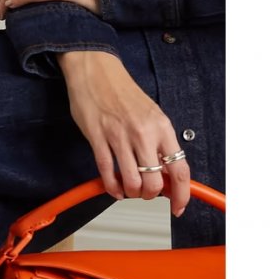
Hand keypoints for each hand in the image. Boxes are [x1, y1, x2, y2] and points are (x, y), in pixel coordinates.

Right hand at [57, 51, 190, 216]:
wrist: (96, 72)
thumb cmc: (122, 93)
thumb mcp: (151, 115)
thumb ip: (158, 143)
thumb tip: (165, 172)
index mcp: (161, 127)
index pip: (179, 169)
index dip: (181, 194)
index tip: (179, 206)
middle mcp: (144, 134)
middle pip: (155, 182)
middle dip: (149, 195)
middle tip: (144, 193)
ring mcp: (120, 137)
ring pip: (131, 182)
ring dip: (130, 193)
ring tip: (127, 189)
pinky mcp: (98, 139)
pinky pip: (108, 173)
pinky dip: (112, 188)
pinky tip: (114, 188)